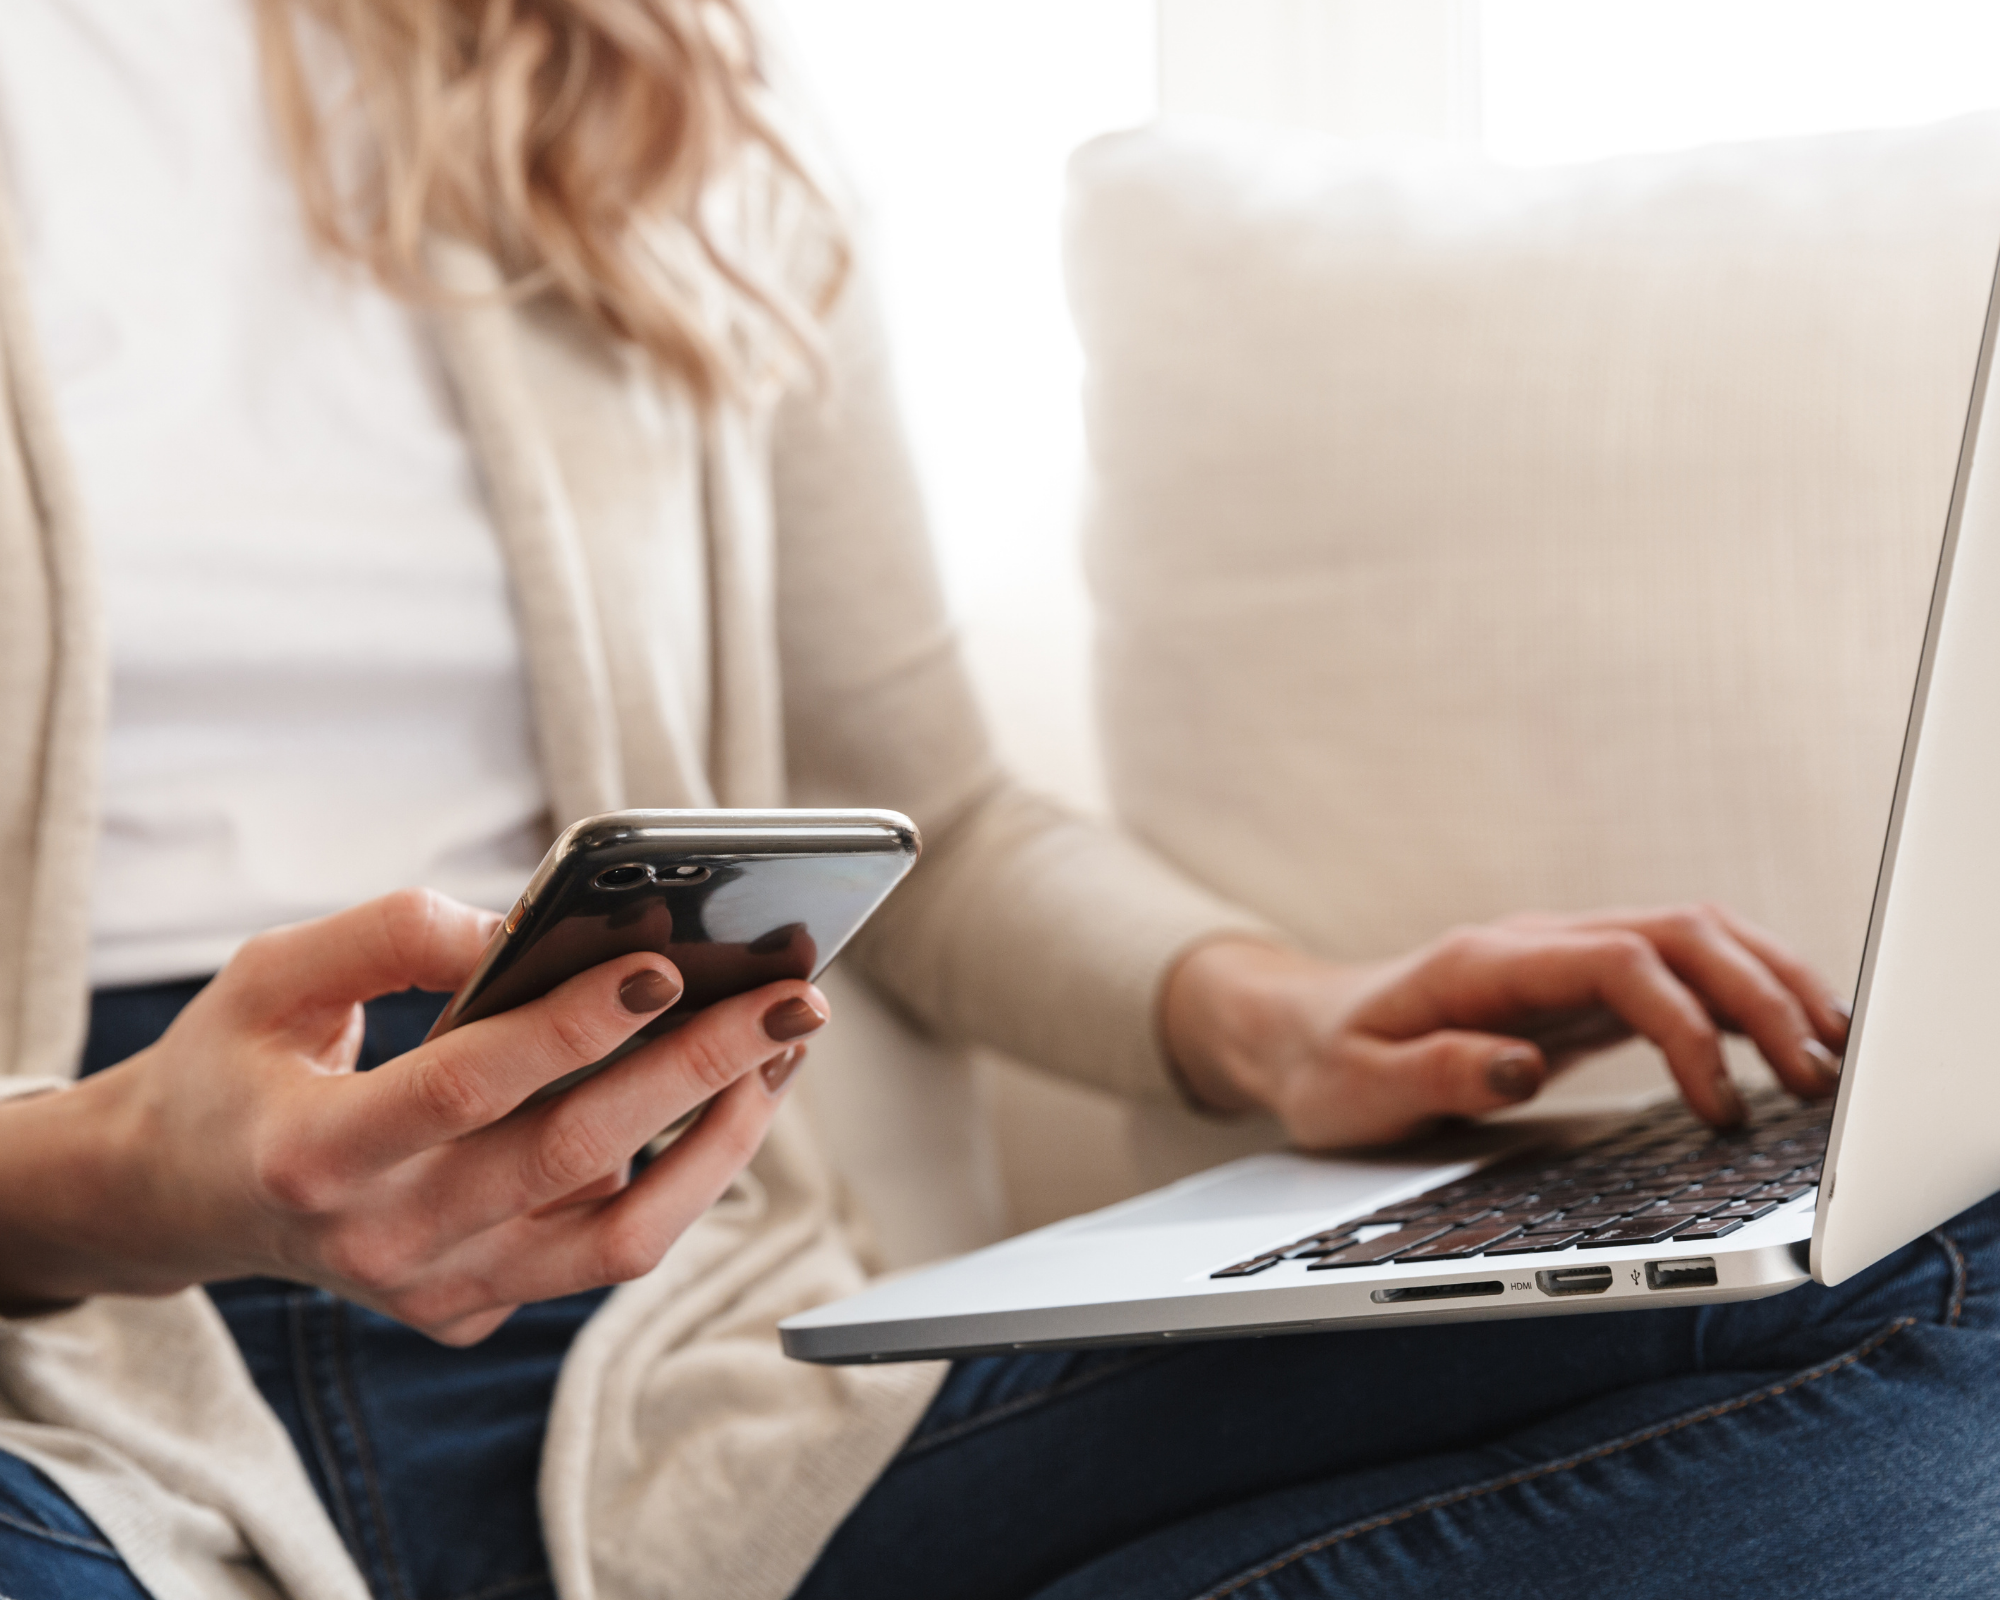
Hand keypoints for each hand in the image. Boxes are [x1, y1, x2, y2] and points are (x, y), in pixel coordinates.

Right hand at [0, 889, 824, 1341]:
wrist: (181, 1197)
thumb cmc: (231, 1067)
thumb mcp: (272, 973)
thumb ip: (390, 932)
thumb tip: (528, 923)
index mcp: (313, 1155)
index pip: (469, 1087)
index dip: (572, 1025)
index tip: (667, 962)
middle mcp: (383, 1242)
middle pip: (574, 1157)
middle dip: (699, 1069)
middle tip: (794, 998)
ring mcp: (438, 1291)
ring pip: (620, 1234)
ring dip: (723, 1139)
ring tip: (784, 1049)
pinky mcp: (477, 1310)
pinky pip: (605, 1254)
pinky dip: (682, 1180)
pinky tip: (727, 1099)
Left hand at [1162, 904, 1849, 1148]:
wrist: (1297, 1034)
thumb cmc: (1326, 1066)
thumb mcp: (1355, 1089)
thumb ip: (1432, 1074)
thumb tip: (1518, 1068)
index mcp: (1486, 963)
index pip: (1621, 963)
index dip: (1687, 1027)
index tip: (1719, 1107)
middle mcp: (1535, 946)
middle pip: (1681, 932)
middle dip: (1762, 995)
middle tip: (1817, 1080)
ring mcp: (1562, 962)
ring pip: (1694, 938)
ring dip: (1769, 985)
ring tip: (1832, 1057)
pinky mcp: (1578, 991)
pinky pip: (1679, 974)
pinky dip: (1743, 1000)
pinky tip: (1786, 1044)